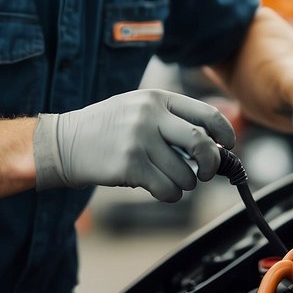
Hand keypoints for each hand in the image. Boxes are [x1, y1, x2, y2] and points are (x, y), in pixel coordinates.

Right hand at [33, 89, 235, 201]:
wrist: (64, 142)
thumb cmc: (108, 128)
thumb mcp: (139, 108)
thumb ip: (173, 120)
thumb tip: (215, 146)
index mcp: (157, 98)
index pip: (206, 114)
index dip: (225, 133)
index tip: (228, 146)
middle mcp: (150, 116)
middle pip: (201, 144)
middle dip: (211, 164)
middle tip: (205, 173)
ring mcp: (139, 140)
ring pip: (185, 174)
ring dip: (184, 184)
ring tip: (169, 179)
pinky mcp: (129, 165)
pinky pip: (167, 189)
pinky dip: (170, 194)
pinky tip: (158, 188)